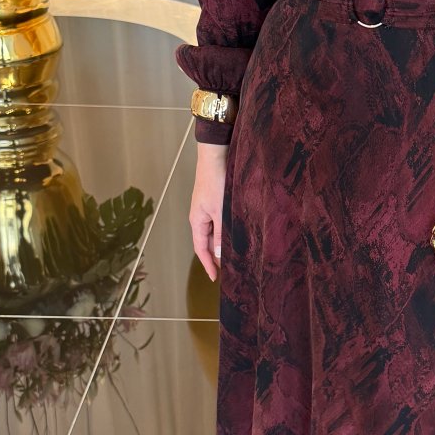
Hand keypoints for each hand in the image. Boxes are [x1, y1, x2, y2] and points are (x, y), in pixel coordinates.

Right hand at [189, 143, 227, 281]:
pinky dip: (227, 231)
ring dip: (223, 244)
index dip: (208, 264)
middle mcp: (200, 216)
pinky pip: (220, 221)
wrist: (216, 155)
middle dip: (216, 257)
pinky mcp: (215, 201)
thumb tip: (220, 254)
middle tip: (229, 270)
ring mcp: (208, 209)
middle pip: (207, 242)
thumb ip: (222, 232)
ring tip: (236, 255)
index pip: (201, 249)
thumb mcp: (220, 210)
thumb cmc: (215, 181)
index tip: (215, 279)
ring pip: (215, 232)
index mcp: (197, 221)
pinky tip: (237, 234)